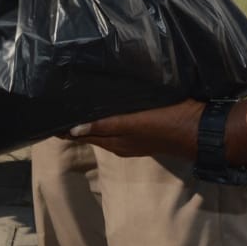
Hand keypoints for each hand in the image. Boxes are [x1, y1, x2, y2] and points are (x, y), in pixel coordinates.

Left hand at [63, 99, 202, 158]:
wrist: (198, 129)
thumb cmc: (165, 124)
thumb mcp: (132, 124)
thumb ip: (105, 126)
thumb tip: (74, 129)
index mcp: (115, 143)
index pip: (82, 134)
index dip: (66, 127)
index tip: (49, 115)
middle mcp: (120, 143)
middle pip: (91, 132)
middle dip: (74, 123)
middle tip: (56, 105)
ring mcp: (132, 138)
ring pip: (103, 128)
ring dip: (89, 118)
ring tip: (74, 102)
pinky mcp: (144, 130)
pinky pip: (116, 123)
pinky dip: (104, 116)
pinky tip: (104, 105)